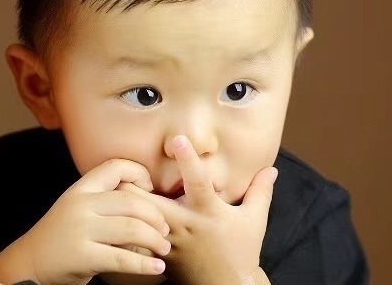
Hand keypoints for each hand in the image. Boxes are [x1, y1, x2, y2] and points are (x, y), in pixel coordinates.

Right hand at [0, 158, 171, 284]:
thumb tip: (146, 192)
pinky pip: (122, 258)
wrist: (29, 263)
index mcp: (80, 189)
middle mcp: (80, 205)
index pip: (115, 167)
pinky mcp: (83, 256)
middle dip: (156, 216)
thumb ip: (103, 198)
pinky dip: (145, 264)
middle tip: (166, 230)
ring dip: (155, 240)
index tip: (152, 190)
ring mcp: (81, 230)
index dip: (139, 174)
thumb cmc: (61, 236)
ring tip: (164, 249)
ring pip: (131, 228)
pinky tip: (157, 267)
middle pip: (131, 202)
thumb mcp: (77, 207)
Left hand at [129, 136, 276, 284]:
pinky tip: (122, 215)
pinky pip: (134, 237)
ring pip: (135, 218)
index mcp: (208, 211)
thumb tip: (271, 169)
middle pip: (147, 200)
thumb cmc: (241, 251)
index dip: (188, 160)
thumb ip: (260, 191)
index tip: (178, 138)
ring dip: (125, 202)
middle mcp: (184, 224)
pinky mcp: (158, 254)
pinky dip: (126, 223)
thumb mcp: (254, 220)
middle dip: (133, 182)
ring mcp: (168, 241)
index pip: (198, 182)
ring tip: (120, 189)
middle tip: (128, 170)